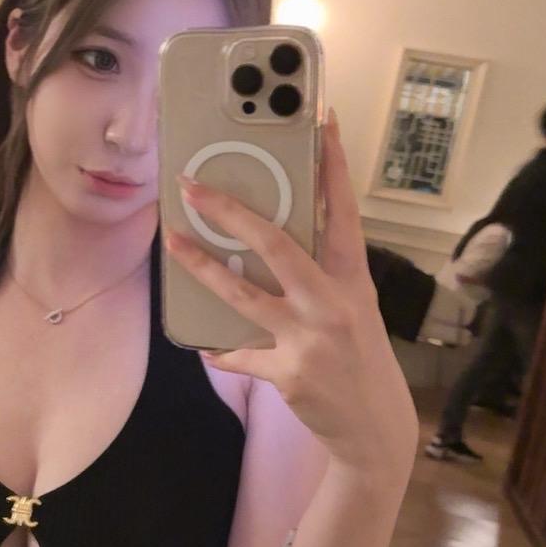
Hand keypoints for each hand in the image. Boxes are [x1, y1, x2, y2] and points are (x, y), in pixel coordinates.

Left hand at [165, 111, 416, 479]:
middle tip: (194, 186)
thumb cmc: (360, 356)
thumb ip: (321, 274)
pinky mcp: (287, 373)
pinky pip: (239, 354)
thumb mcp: (354, 307)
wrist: (374, 426)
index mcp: (353, 279)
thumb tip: (271, 238)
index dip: (332, 164)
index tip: (322, 120)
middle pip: (278, 245)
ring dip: (201, 266)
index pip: (342, 211)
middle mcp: (332, 303)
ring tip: (171, 241)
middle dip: (232, 212)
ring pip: (243, 294)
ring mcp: (309, 339)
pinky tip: (207, 347)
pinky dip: (221, 350)